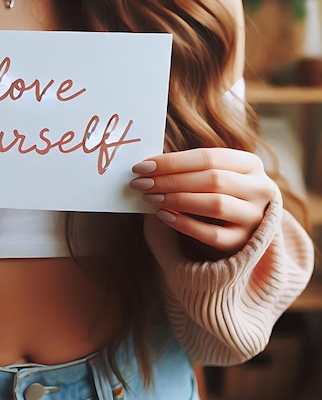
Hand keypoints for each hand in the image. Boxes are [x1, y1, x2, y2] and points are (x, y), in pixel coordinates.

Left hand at [130, 148, 274, 254]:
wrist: (247, 225)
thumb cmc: (220, 191)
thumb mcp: (214, 173)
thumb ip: (189, 168)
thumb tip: (149, 166)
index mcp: (251, 164)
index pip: (208, 157)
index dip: (172, 161)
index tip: (142, 166)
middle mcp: (260, 189)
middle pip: (211, 180)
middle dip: (170, 180)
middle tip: (140, 183)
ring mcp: (255, 217)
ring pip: (215, 205)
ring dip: (177, 200)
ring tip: (150, 198)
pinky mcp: (245, 242)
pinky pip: (213, 235)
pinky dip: (185, 224)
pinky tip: (164, 216)